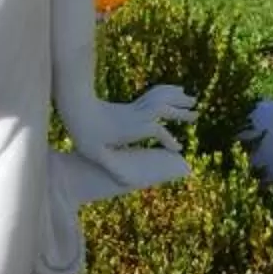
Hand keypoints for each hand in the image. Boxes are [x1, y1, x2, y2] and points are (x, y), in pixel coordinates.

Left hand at [61, 84, 195, 187]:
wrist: (74, 106)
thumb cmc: (83, 131)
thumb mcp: (93, 152)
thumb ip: (112, 167)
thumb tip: (128, 183)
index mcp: (131, 127)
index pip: (156, 130)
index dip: (168, 140)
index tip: (178, 150)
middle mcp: (136, 115)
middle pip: (164, 108)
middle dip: (181, 112)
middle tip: (198, 115)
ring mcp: (134, 107)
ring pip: (161, 97)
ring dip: (177, 97)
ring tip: (192, 98)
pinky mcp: (130, 104)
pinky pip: (154, 95)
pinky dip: (167, 92)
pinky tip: (174, 90)